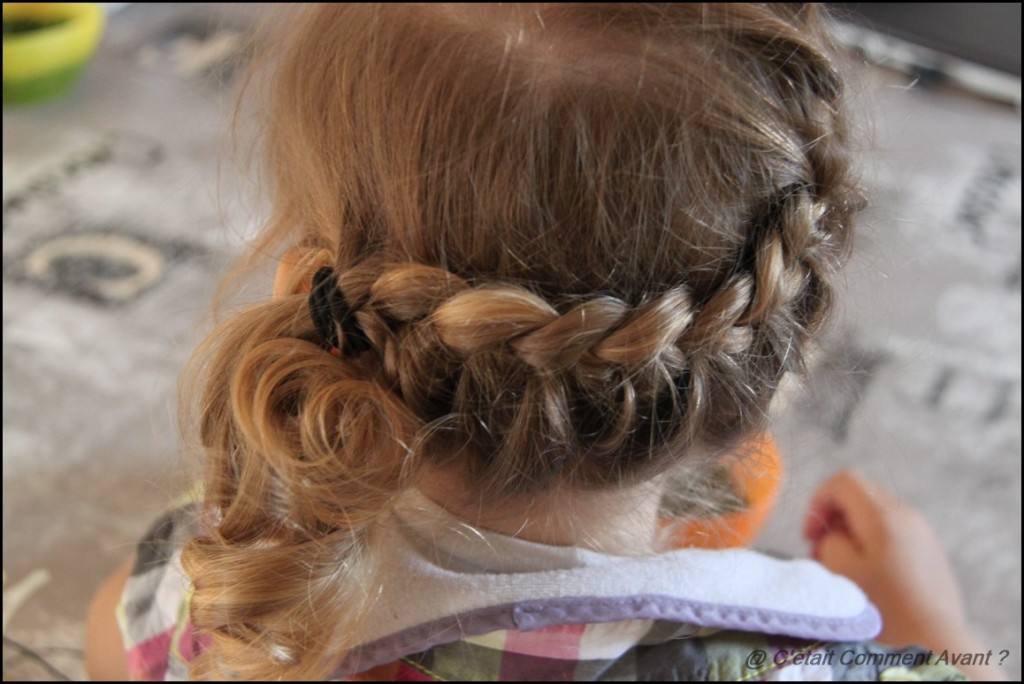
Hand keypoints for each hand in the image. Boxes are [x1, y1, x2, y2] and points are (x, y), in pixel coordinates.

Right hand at [803, 470, 967, 650]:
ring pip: (877, 510)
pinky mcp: (930, 548)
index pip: (843, 480)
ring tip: (845, 562)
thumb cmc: (883, 607)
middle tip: (822, 547)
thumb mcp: (841, 571)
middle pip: (860, 491)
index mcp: (883, 515)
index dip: (818, 500)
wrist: (934, 640)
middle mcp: (906, 514)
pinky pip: (894, 527)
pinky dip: (873, 537)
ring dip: (853, 527)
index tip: (811, 533)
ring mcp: (922, 530)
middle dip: (834, 514)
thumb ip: (829, 540)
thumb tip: (832, 533)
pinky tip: (870, 571)